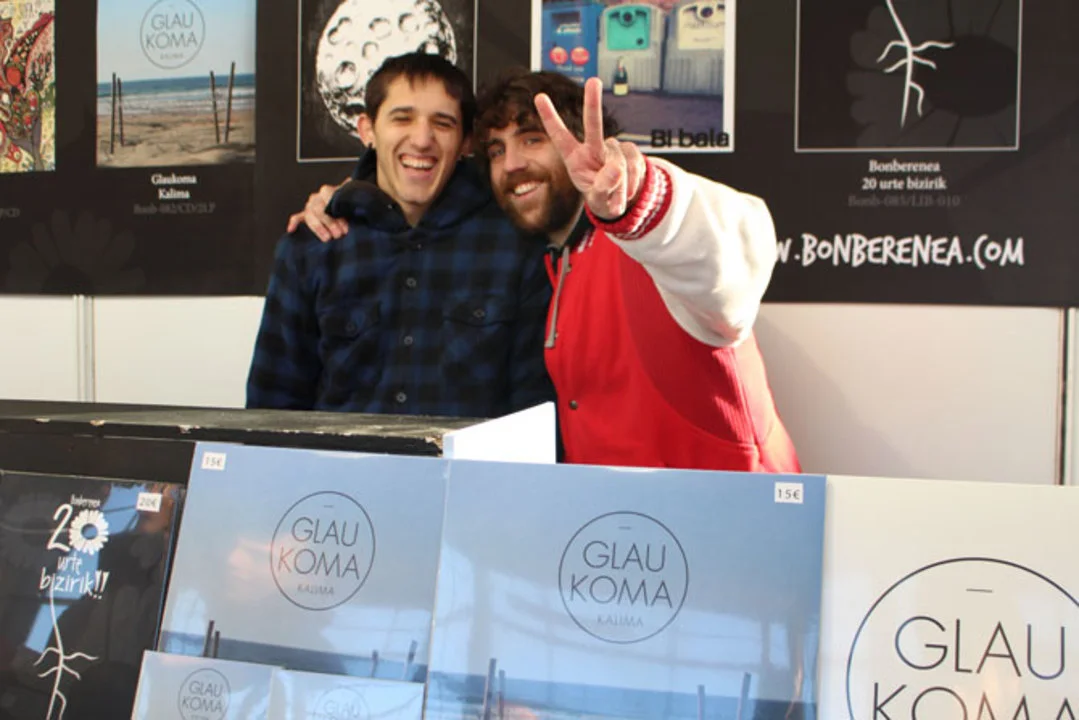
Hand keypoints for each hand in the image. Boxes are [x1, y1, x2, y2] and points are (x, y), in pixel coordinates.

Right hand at [285, 179, 349, 241]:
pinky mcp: (305, 215)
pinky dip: (293, 223)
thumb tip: (350, 180)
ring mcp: (309, 207)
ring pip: (309, 216)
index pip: (328, 201)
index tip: (345, 227)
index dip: (337, 216)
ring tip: (327, 238)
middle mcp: (316, 198)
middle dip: (330, 224)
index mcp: (326, 191)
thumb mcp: (349, 196)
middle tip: (338, 234)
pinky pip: (297, 218)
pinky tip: (291, 230)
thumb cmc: (345, 202)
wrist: (342, 203)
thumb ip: (347, 191)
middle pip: (319, 210)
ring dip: (318, 228)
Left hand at [534, 77, 645, 219]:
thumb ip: (602, 188)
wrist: (623, 200)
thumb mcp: (597, 199)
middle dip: (593, 102)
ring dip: (620, 183)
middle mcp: (592, 147)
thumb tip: (616, 168)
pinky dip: (632, 182)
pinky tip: (628, 189)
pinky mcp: (630, 151)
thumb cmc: (602, 197)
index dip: (549, 117)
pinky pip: (634, 165)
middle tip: (594, 81)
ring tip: (616, 194)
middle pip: (593, 124)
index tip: (539, 97)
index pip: (560, 136)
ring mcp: (613, 148)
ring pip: (618, 160)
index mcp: (575, 157)